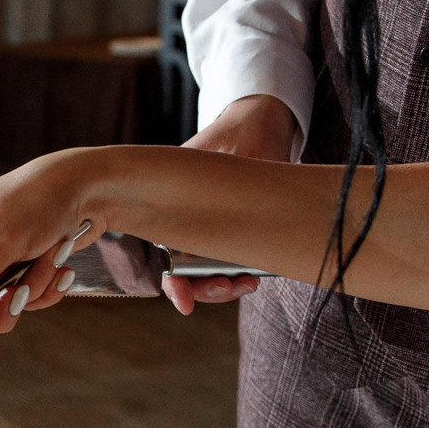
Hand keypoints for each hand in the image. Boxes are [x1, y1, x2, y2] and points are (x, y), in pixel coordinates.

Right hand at [0, 149, 98, 388]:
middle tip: (22, 293)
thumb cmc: (39, 199)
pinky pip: (20, 302)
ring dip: (29, 290)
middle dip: (0, 304)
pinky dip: (43, 287)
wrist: (88, 186)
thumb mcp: (3, 241)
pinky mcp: (12, 271)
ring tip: (50, 260)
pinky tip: (59, 263)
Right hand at [164, 95, 297, 313]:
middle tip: (224, 287)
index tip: (184, 302)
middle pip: (189, 275)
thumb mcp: (220, 156)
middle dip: (204, 291)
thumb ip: (213, 180)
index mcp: (174, 211)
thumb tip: (202, 212)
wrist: (262, 125)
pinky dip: (242, 275)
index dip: (174, 285)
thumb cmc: (236, 136)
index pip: (166, 259)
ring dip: (225, 287)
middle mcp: (191, 227)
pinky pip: (236, 265)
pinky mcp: (241, 236)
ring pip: (211, 275)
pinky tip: (254, 277)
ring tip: (245, 283)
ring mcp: (215, 234)